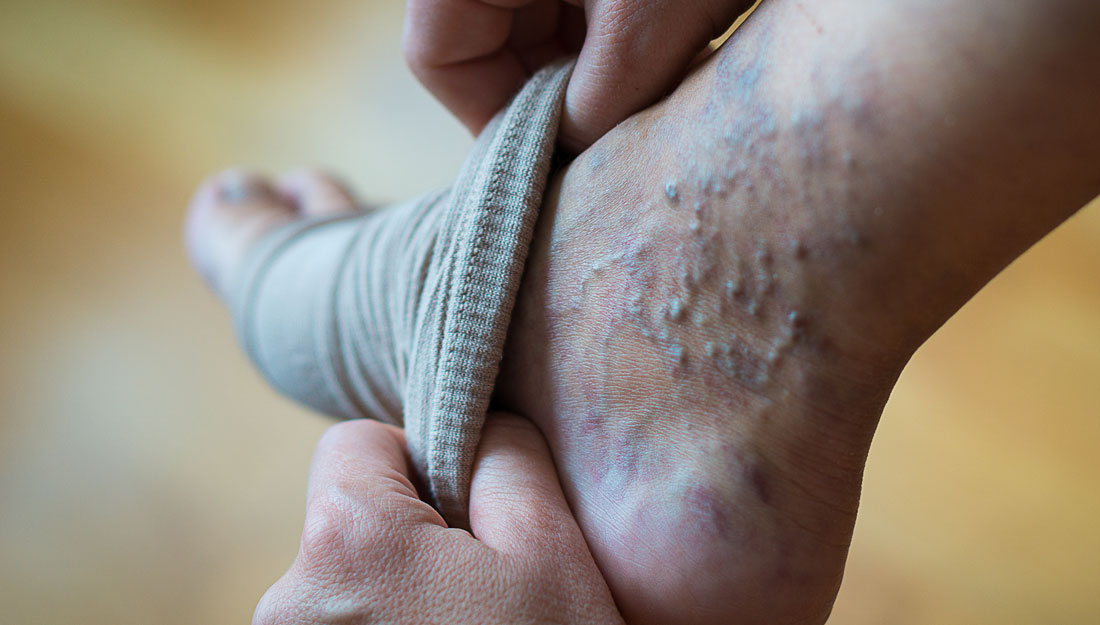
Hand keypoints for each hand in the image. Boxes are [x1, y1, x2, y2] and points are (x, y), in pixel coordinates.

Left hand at [253, 414, 622, 624]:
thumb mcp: (551, 552)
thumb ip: (505, 459)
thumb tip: (479, 424)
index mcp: (344, 544)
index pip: (355, 443)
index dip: (420, 460)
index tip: (466, 510)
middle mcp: (288, 607)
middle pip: (347, 520)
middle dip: (411, 537)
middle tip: (481, 590)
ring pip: (344, 586)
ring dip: (398, 597)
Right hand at [403, 0, 758, 151]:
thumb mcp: (649, 18)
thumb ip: (596, 102)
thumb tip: (568, 145)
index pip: (440, 56)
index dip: (492, 121)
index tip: (552, 160)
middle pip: (487, 38)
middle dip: (550, 90)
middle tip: (614, 124)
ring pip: (533, 18)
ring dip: (586, 61)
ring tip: (652, 70)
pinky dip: (609, 24)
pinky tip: (662, 32)